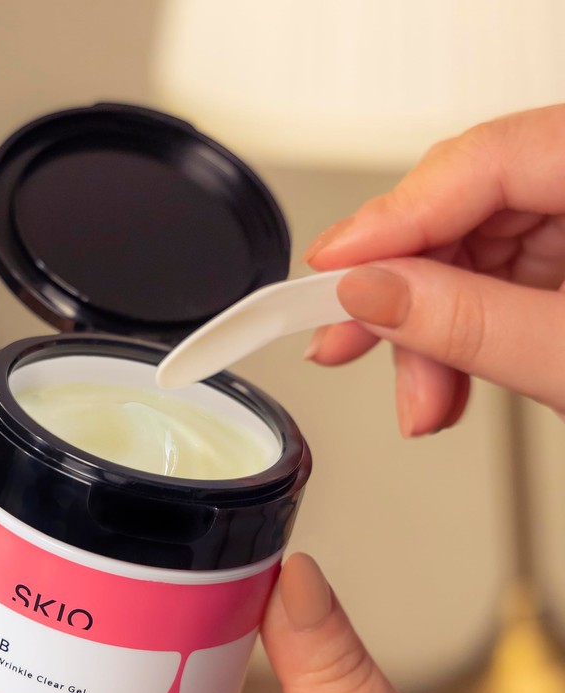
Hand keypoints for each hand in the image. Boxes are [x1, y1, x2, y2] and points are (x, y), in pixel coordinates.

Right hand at [303, 104, 564, 435]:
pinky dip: (459, 333)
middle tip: (347, 344)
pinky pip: (492, 277)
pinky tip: (447, 377)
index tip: (331, 268)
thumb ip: (474, 324)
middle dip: (404, 295)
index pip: (488, 161)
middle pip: (466, 209)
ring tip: (422, 400)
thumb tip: (374, 294)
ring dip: (427, 332)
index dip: (393, 217)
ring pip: (468, 251)